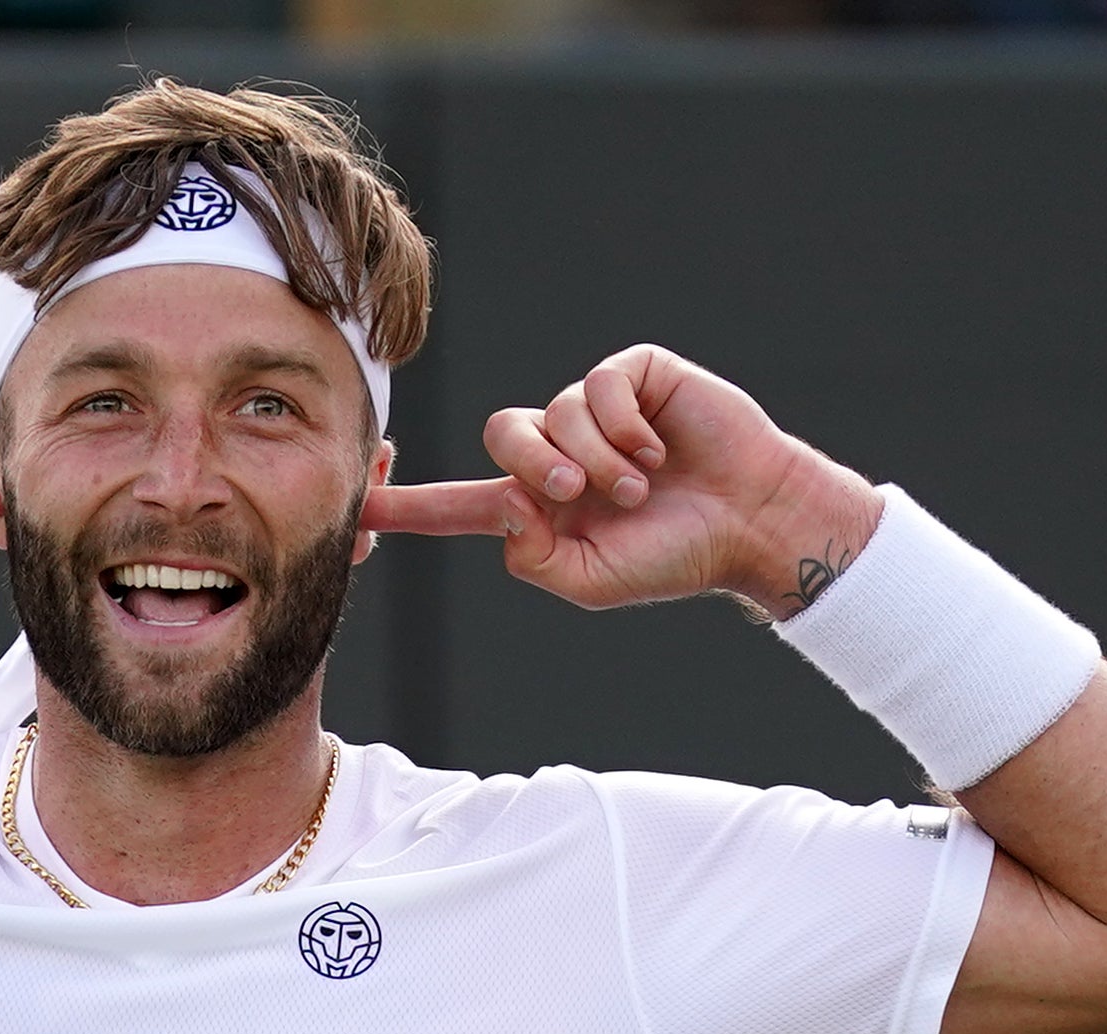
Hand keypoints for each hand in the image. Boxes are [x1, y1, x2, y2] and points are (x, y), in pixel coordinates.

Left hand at [360, 347, 880, 615]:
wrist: (750, 523)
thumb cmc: (675, 558)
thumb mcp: (590, 582)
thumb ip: (532, 557)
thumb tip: (504, 510)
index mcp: (537, 509)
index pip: (458, 505)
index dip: (407, 503)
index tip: (355, 504)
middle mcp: (558, 454)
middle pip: (504, 437)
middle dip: (538, 467)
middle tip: (583, 494)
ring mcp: (595, 413)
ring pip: (555, 412)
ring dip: (597, 456)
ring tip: (640, 485)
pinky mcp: (634, 378)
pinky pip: (601, 384)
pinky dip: (626, 425)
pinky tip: (659, 451)